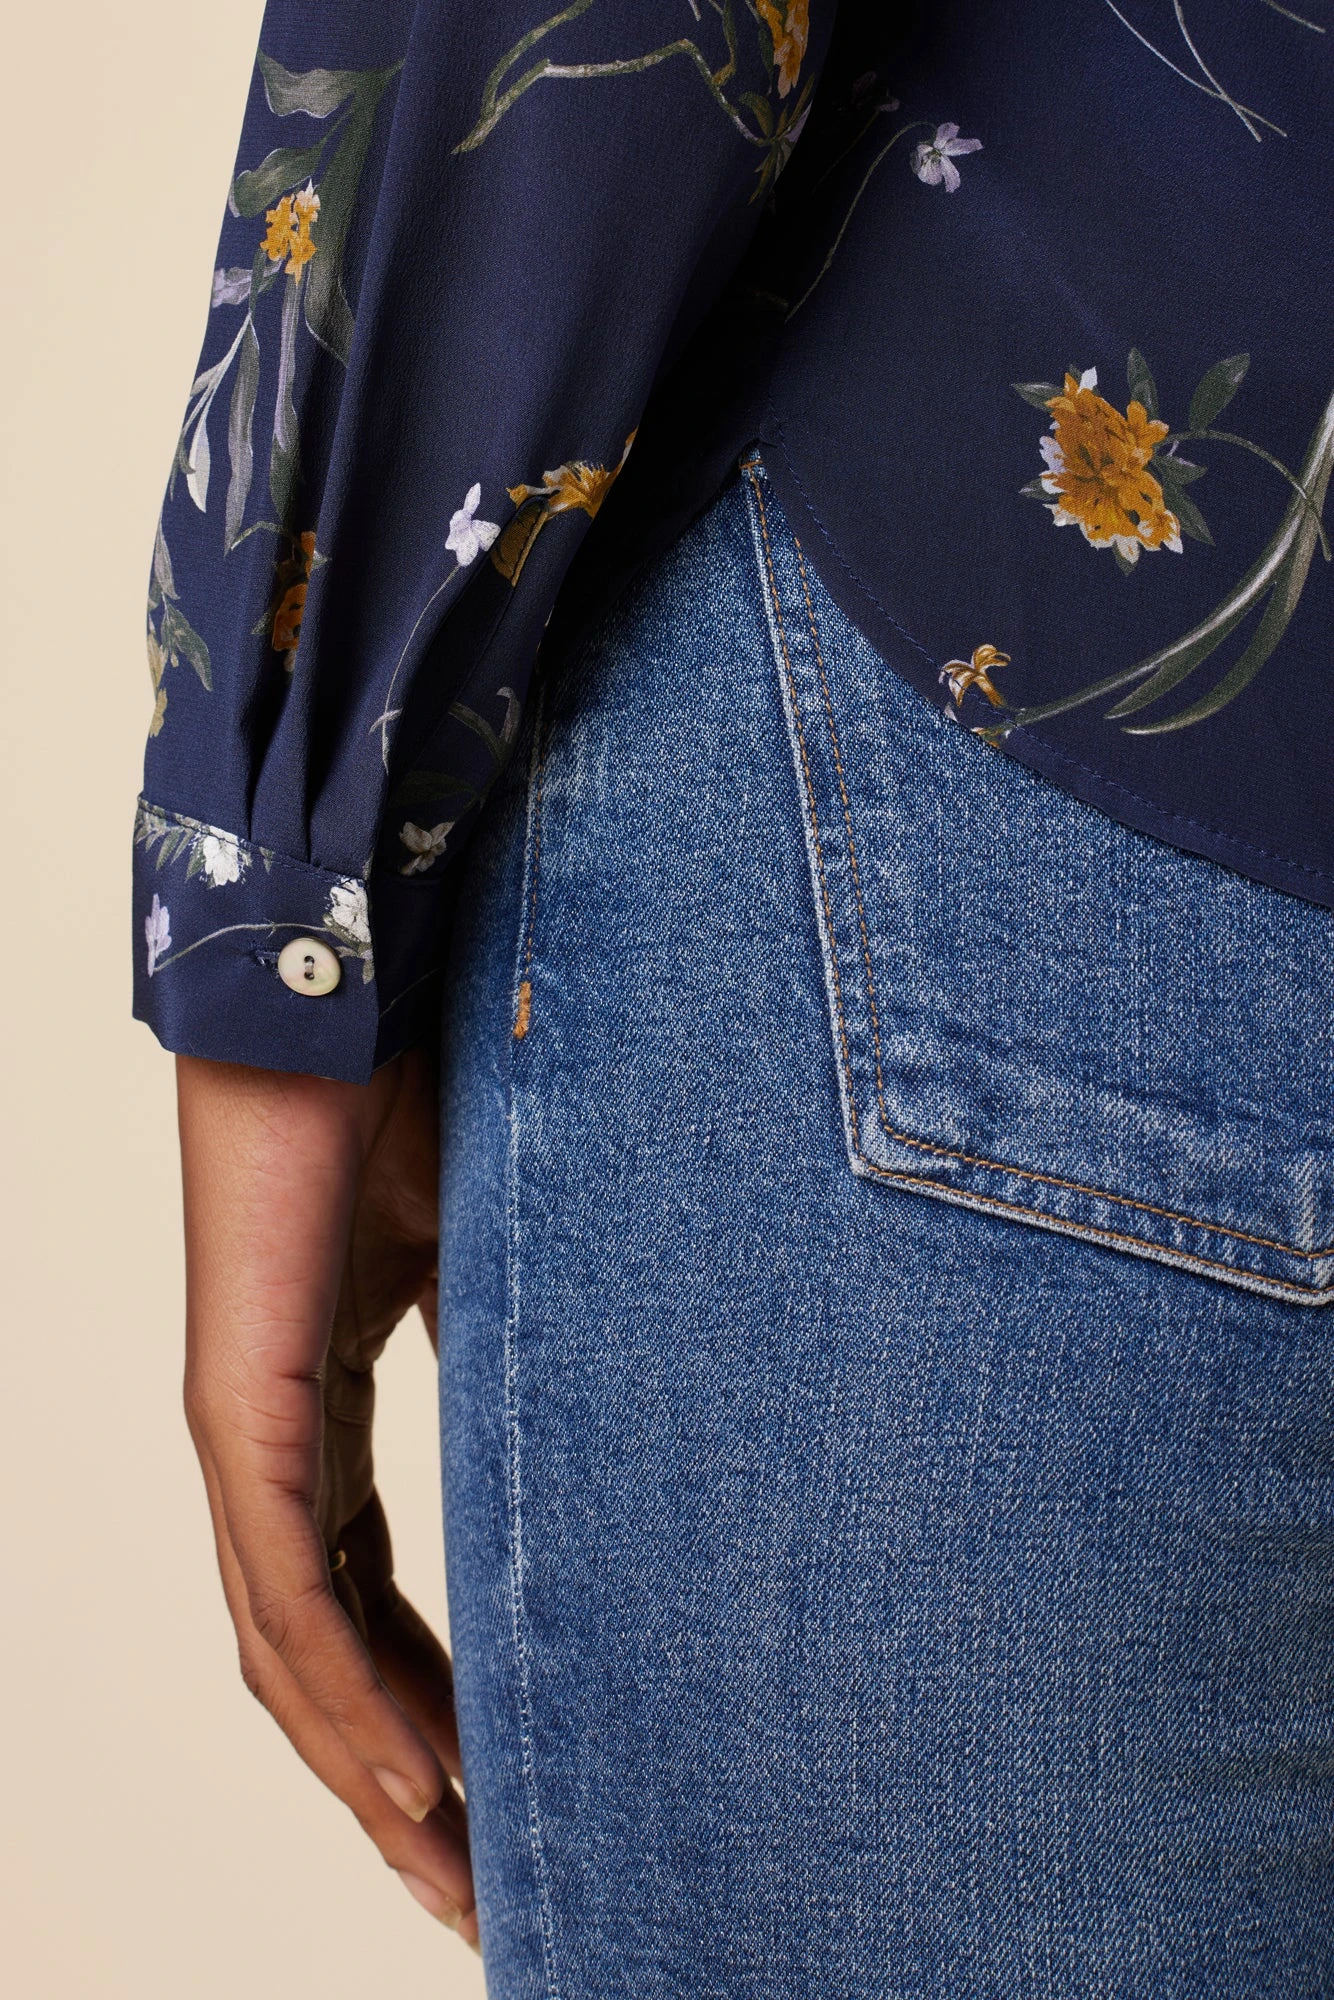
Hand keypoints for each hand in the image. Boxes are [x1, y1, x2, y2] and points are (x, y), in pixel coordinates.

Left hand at [176, 1047, 476, 1949]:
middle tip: (479, 1890)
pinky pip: (290, 1588)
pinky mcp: (243, 1409)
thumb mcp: (494, 1265)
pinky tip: (408, 1777)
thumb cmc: (417, 1099)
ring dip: (373, 1774)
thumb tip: (618, 1435)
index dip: (426, 1707)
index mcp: (322, 1418)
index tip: (502, 1796)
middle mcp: (271, 1449)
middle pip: (324, 1659)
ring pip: (296, 1654)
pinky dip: (346, 1692)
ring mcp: (249, 1436)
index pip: (366, 1602)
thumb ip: (528, 1361)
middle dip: (400, 1783)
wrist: (341, 995)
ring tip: (453, 1870)